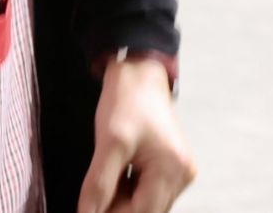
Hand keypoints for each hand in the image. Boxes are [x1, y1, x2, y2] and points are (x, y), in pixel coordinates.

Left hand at [79, 59, 195, 212]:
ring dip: (123, 200)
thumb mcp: (108, 142)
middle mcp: (182, 173)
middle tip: (92, 198)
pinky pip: (149, 189)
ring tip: (103, 179)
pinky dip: (129, 190)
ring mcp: (179, 170)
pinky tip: (114, 176)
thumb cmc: (127, 100)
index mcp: (173, 169)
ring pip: (148, 202)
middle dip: (117, 208)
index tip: (89, 210)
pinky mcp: (171, 165)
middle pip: (147, 210)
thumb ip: (99, 183)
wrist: (139, 73)